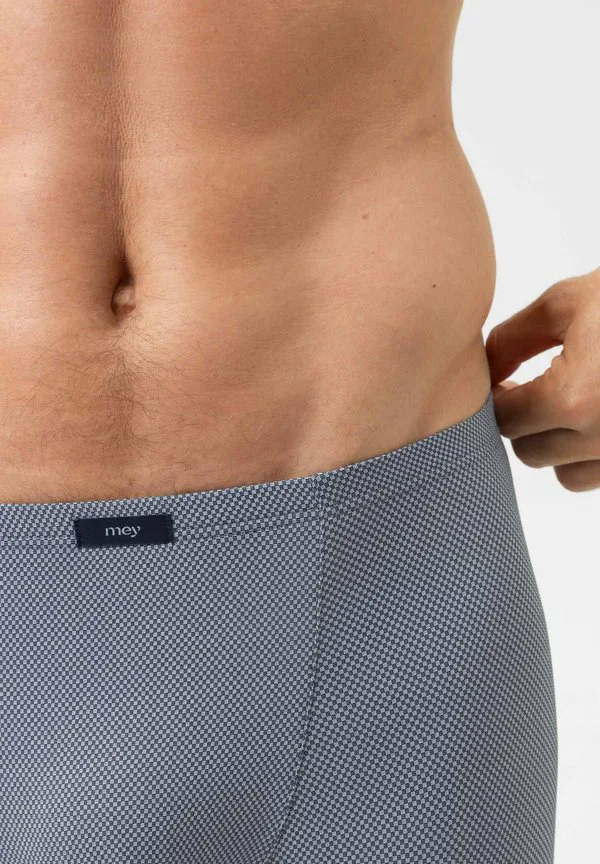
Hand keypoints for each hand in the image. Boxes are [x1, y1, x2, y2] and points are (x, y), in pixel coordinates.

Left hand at [485, 267, 599, 491]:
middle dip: (526, 422)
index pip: (505, 421)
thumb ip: (512, 341)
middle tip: (535, 388)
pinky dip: (594, 454)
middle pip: (531, 452)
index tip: (504, 383)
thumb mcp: (567, 303)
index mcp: (573, 397)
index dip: (497, 400)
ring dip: (560, 446)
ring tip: (573, 402)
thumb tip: (482, 371)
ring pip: (567, 475)